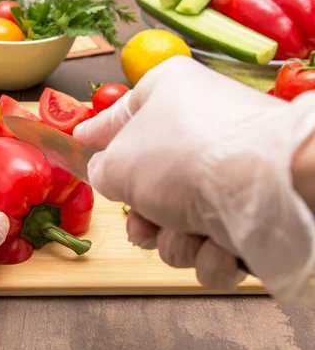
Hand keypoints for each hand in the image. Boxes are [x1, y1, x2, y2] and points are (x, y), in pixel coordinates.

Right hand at [74, 56, 314, 305]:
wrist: (270, 187)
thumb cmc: (185, 158)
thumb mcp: (120, 164)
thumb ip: (101, 170)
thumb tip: (105, 173)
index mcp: (168, 95)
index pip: (120, 115)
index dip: (98, 134)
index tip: (80, 142)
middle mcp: (199, 128)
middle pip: (150, 185)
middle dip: (145, 219)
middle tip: (145, 224)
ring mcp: (230, 171)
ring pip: (179, 224)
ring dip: (177, 241)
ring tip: (190, 233)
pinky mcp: (256, 211)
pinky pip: (215, 243)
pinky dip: (213, 253)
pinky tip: (222, 246)